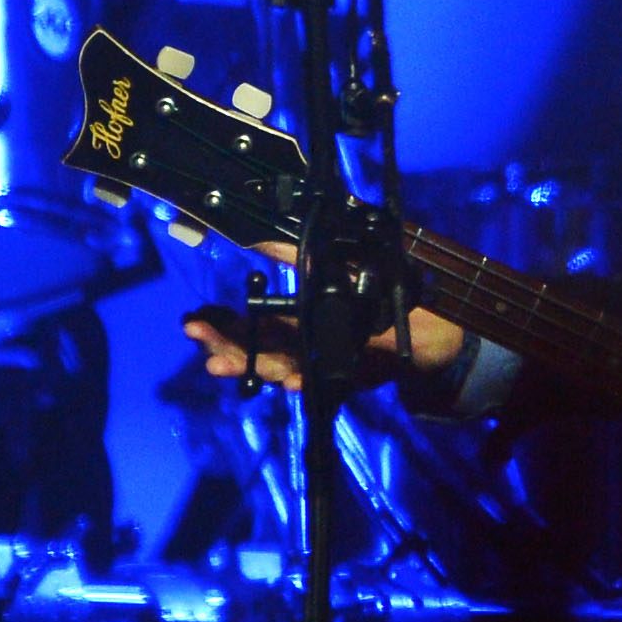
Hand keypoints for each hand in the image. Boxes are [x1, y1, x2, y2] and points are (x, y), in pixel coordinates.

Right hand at [179, 242, 468, 394]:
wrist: (429, 327)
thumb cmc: (379, 298)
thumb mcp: (338, 269)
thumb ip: (297, 257)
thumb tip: (259, 238)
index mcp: (295, 321)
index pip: (250, 325)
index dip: (221, 326)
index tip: (192, 322)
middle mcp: (302, 347)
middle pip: (256, 350)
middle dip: (225, 346)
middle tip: (199, 341)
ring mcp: (323, 364)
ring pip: (279, 368)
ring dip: (253, 368)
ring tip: (222, 365)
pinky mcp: (350, 377)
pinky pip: (325, 382)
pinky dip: (307, 381)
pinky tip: (291, 380)